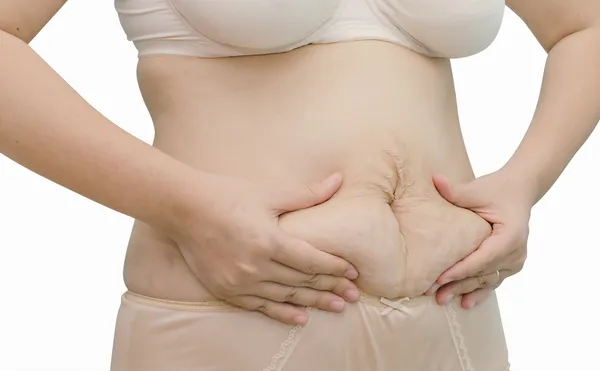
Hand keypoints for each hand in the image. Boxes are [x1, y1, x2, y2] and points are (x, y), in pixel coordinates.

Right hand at [170, 172, 359, 324]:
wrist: (183, 209)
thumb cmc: (226, 195)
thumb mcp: (268, 193)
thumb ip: (306, 195)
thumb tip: (338, 181)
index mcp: (269, 240)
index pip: (311, 260)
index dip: (335, 267)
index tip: (354, 272)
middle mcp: (256, 266)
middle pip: (303, 280)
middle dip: (332, 287)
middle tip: (355, 295)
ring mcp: (240, 282)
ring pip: (286, 296)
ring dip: (314, 302)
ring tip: (338, 306)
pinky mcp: (227, 290)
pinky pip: (261, 307)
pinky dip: (282, 313)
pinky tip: (301, 318)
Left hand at [425, 169, 530, 308]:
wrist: (518, 191)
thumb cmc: (496, 189)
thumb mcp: (476, 189)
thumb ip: (455, 190)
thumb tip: (434, 180)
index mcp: (510, 236)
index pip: (482, 258)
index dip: (460, 270)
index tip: (439, 279)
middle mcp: (516, 252)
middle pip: (483, 274)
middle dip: (458, 285)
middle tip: (434, 295)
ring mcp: (515, 261)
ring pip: (487, 280)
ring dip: (465, 291)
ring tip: (443, 301)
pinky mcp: (510, 264)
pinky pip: (493, 280)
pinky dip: (478, 291)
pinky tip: (465, 304)